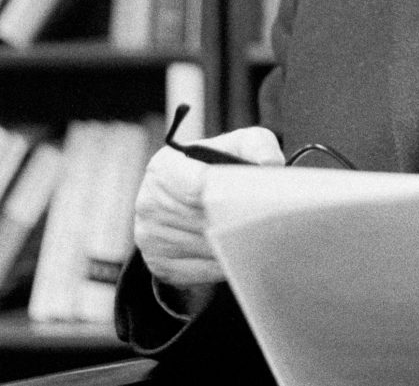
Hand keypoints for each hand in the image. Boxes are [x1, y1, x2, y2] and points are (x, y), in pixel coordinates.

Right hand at [131, 125, 282, 286]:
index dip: (228, 195)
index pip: (197, 186)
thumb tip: (270, 164)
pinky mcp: (159, 264)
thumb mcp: (238, 146)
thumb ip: (258, 146)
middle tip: (267, 223)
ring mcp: (150, 237)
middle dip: (236, 222)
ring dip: (232, 246)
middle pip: (202, 220)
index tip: (254, 200)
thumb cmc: (217, 169)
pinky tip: (238, 253)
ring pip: (204, 248)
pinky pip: (200, 272)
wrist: (189, 199)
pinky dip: (223, 266)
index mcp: (163, 168)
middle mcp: (148, 202)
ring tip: (257, 237)